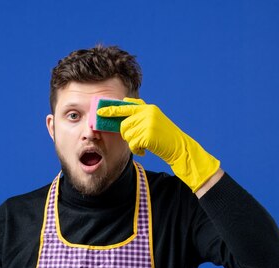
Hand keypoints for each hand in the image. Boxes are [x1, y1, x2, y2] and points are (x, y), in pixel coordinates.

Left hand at [97, 98, 220, 191]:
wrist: (179, 147)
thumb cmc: (164, 136)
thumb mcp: (154, 119)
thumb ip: (140, 113)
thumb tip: (122, 106)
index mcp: (148, 108)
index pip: (125, 106)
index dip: (111, 110)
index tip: (99, 111)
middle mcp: (147, 113)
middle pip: (124, 125)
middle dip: (126, 135)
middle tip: (135, 140)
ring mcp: (148, 123)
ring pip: (127, 135)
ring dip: (133, 144)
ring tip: (143, 145)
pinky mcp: (148, 135)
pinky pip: (133, 144)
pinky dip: (137, 150)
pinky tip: (144, 151)